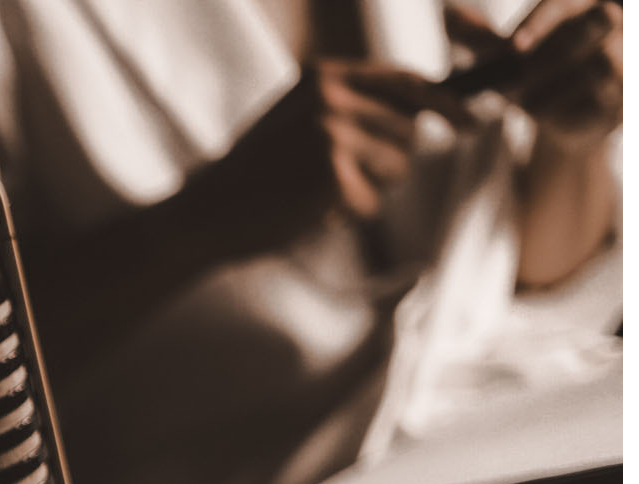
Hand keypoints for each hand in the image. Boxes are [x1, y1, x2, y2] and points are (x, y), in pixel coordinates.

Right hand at [186, 59, 467, 253]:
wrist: (205, 211)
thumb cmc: (253, 173)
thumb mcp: (297, 117)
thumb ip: (352, 105)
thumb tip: (429, 110)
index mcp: (322, 74)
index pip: (407, 80)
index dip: (448, 102)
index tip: (472, 121)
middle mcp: (330, 95)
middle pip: (409, 128)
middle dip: (389, 158)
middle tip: (337, 178)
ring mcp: (332, 133)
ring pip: (398, 167)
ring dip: (369, 188)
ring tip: (317, 192)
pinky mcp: (334, 175)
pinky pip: (374, 202)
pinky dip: (347, 214)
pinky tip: (309, 209)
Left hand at [450, 0, 621, 149]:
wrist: (554, 116)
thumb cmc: (527, 75)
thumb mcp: (498, 59)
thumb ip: (477, 38)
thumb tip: (449, 13)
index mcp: (579, 4)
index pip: (562, 3)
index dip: (540, 22)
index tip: (514, 48)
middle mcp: (612, 23)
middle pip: (595, 23)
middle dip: (553, 53)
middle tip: (518, 76)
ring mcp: (625, 58)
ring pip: (600, 63)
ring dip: (556, 87)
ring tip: (526, 103)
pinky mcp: (628, 96)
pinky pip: (605, 98)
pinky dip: (568, 110)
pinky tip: (546, 116)